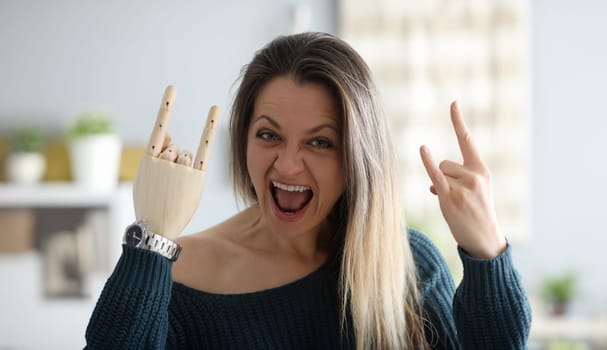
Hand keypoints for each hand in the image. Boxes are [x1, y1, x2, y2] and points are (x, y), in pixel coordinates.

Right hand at [132, 85, 219, 239]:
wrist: (156, 229)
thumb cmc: (150, 203)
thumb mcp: (146, 178)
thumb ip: (156, 154)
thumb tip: (170, 136)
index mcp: (147, 159)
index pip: (160, 127)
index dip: (167, 107)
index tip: (173, 87)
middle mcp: (164, 160)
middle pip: (176, 148)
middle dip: (173, 164)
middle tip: (168, 186)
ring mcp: (180, 168)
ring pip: (187, 155)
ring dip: (183, 169)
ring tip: (175, 190)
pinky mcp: (195, 177)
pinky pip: (204, 148)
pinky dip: (209, 128)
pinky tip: (214, 108)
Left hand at [419, 101, 505, 258]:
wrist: (485, 240)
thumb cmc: (477, 215)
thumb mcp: (473, 193)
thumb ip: (455, 181)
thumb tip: (433, 184)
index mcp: (481, 170)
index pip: (467, 140)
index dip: (458, 120)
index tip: (453, 102)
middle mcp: (474, 175)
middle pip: (445, 163)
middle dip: (445, 178)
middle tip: (459, 199)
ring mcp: (463, 186)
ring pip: (439, 173)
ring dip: (441, 187)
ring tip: (455, 205)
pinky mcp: (451, 197)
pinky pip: (435, 175)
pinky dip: (428, 162)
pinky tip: (423, 148)